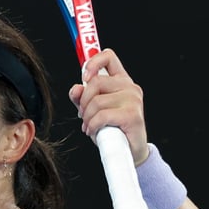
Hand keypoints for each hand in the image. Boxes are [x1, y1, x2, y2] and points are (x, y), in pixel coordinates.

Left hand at [67, 48, 148, 164]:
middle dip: (83, 101)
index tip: (84, 77)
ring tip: (90, 126)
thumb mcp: (92, 111)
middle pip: (95, 83)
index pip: (108, 57)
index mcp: (121, 81)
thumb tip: (75, 88)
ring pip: (96, 101)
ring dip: (87, 117)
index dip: (93, 62)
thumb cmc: (111, 129)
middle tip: (83, 116)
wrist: (129, 152)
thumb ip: (82, 98)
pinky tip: (93, 132)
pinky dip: (92, 125)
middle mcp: (129, 87)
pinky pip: (101, 115)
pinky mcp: (132, 115)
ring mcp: (133, 100)